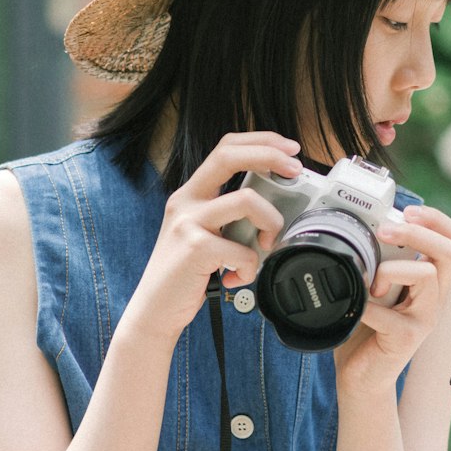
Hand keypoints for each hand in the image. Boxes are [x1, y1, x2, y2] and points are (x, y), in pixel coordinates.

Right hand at [126, 132, 301, 345]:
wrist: (155, 309)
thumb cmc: (186, 273)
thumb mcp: (204, 233)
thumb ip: (229, 216)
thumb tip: (275, 205)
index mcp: (192, 193)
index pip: (225, 147)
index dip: (260, 141)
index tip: (289, 149)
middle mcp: (186, 201)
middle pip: (229, 156)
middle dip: (270, 155)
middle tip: (296, 170)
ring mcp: (188, 222)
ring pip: (247, 201)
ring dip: (271, 222)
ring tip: (266, 245)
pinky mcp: (194, 248)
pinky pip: (243, 250)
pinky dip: (251, 267)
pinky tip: (238, 278)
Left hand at [333, 203, 450, 394]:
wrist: (361, 376)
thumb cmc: (365, 327)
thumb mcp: (376, 285)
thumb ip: (380, 260)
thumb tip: (365, 224)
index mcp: (430, 280)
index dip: (438, 220)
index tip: (408, 211)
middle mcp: (435, 297)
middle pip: (450, 251)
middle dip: (418, 233)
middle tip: (385, 231)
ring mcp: (424, 318)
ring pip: (425, 274)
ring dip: (390, 270)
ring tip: (370, 284)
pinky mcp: (407, 338)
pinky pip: (388, 313)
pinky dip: (364, 305)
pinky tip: (354, 309)